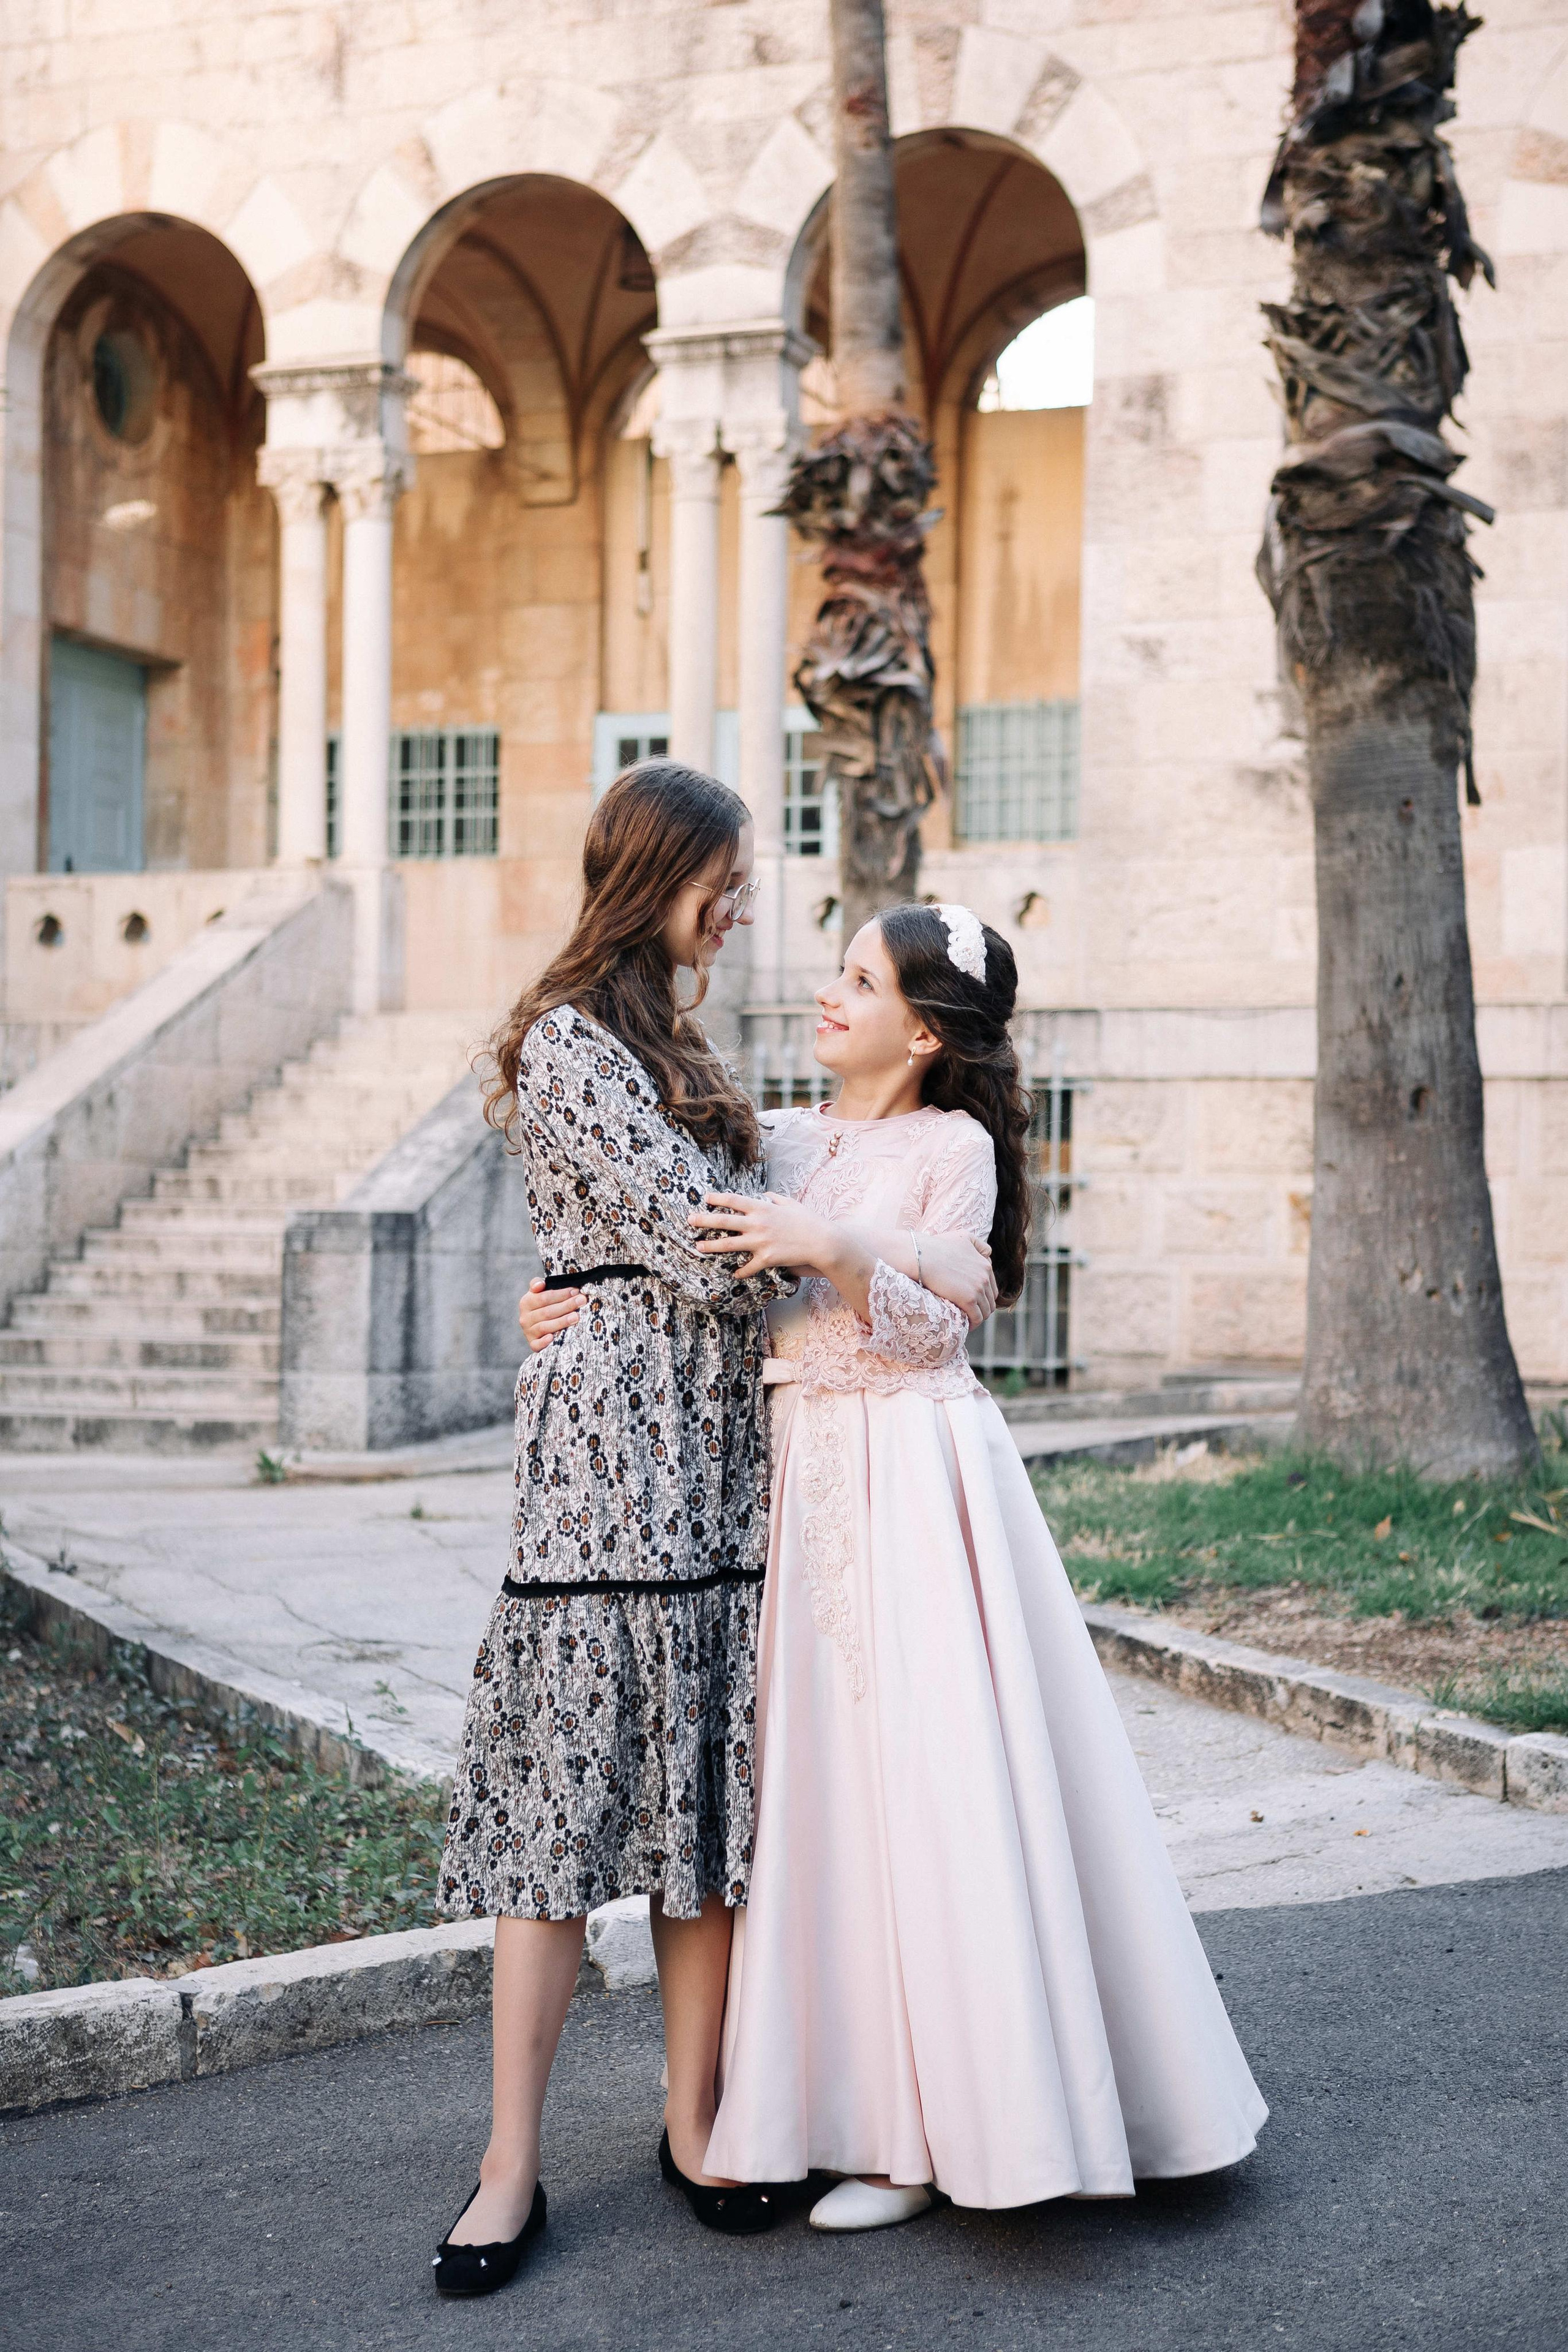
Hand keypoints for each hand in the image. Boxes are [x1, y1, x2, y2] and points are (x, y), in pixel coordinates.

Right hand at [518, 1276, 581, 1352]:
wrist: (539, 1327)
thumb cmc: (545, 1306)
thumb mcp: (540, 1293)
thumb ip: (538, 1284)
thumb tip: (540, 1284)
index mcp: (526, 1302)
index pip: (544, 1297)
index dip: (561, 1294)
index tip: (576, 1291)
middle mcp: (525, 1318)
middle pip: (547, 1311)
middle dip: (567, 1305)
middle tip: (582, 1300)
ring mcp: (528, 1332)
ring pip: (545, 1327)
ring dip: (562, 1321)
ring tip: (576, 1317)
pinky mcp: (533, 1344)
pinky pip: (537, 1344)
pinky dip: (544, 1342)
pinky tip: (552, 1338)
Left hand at [689, 1190, 827, 1278]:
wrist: (821, 1242)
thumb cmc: (808, 1220)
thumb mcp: (791, 1203)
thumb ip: (775, 1198)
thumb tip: (764, 1194)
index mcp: (762, 1208)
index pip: (734, 1200)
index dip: (717, 1198)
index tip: (705, 1198)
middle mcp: (757, 1224)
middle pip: (723, 1221)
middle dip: (703, 1220)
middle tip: (689, 1220)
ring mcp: (760, 1242)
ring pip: (728, 1244)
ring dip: (710, 1246)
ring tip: (697, 1246)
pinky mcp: (766, 1259)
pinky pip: (747, 1267)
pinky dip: (740, 1272)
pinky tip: (734, 1274)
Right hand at [915, 1233, 997, 1327]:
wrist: (921, 1256)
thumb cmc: (936, 1246)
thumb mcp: (963, 1237)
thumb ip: (978, 1245)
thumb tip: (988, 1254)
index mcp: (985, 1265)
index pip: (991, 1288)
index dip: (983, 1297)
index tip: (972, 1302)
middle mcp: (985, 1276)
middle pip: (990, 1301)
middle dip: (981, 1308)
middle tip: (968, 1313)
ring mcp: (978, 1289)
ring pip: (985, 1311)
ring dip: (977, 1317)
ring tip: (966, 1320)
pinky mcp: (969, 1300)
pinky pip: (977, 1318)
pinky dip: (973, 1324)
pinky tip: (965, 1325)